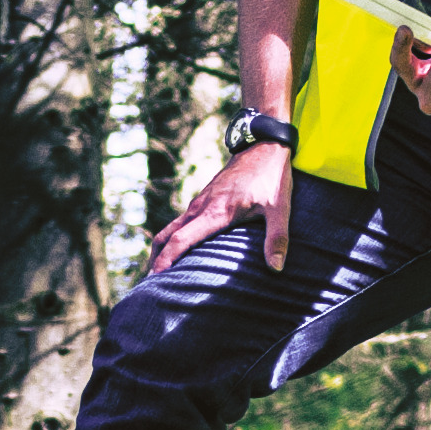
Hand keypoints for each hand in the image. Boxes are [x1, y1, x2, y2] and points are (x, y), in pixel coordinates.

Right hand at [154, 130, 297, 272]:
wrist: (263, 145)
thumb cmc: (272, 177)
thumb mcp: (280, 208)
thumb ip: (277, 238)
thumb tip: (276, 268)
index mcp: (216, 212)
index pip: (182, 239)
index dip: (167, 260)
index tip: (156, 278)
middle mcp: (201, 207)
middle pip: (167, 235)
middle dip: (156, 260)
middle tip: (150, 285)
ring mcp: (200, 202)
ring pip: (171, 228)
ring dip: (162, 249)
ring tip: (159, 273)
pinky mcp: (204, 199)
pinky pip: (181, 221)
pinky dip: (172, 238)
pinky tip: (179, 251)